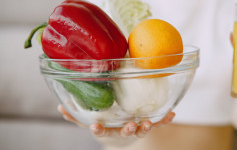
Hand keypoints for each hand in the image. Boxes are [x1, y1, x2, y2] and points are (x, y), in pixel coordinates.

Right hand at [57, 105, 174, 137]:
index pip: (102, 131)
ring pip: (140, 130)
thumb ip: (76, 116)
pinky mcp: (146, 126)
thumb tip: (60, 107)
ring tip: (148, 123)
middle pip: (125, 133)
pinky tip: (171, 115)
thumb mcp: (90, 121)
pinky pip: (157, 124)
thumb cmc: (106, 124)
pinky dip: (164, 120)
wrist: (120, 134)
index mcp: (109, 130)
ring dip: (145, 127)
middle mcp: (122, 131)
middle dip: (127, 130)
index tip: (95, 127)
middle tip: (130, 126)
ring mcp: (135, 129)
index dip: (99, 130)